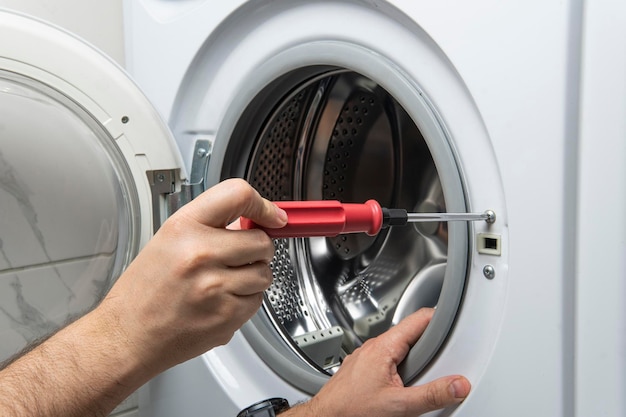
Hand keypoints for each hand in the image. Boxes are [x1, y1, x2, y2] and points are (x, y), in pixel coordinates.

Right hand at [99, 178, 286, 372]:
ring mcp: (215, 287)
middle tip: (239, 257)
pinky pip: (258, 301)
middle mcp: (200, 253)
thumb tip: (252, 222)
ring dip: (253, 277)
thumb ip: (210, 225)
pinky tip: (220, 301)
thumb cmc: (145, 290)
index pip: (238, 195)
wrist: (128, 335)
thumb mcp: (169, 240)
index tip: (272, 216)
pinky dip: (246, 301)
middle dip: (258, 250)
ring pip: (265, 273)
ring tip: (224, 282)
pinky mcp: (226, 316)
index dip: (263, 205)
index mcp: (184, 227)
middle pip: (262, 241)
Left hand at [286, 308, 470, 416]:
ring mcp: (366, 357)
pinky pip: (386, 360)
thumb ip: (432, 395)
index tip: (455, 321)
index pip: (418, 319)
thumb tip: (457, 385)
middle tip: (444, 358)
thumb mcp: (399, 406)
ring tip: (424, 376)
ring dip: (413, 358)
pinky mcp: (362, 369)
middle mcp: (373, 347)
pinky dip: (399, 367)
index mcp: (383, 347)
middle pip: (410, 335)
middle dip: (428, 346)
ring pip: (398, 349)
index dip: (439, 318)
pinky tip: (402, 385)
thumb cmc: (350, 409)